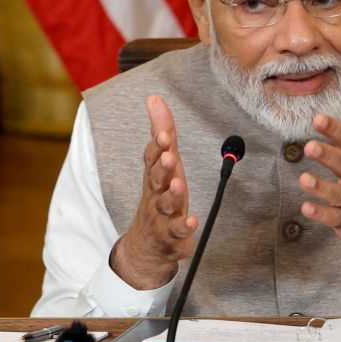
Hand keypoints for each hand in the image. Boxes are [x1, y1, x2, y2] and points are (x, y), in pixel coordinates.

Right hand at [111, 95, 198, 289]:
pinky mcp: (173, 234)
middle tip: (169, 156)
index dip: (157, 147)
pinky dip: (184, 226)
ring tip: (178, 185)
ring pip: (166, 203)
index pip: (152, 158)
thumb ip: (162, 131)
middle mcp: (156, 193)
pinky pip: (177, 231)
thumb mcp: (163, 162)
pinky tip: (191, 221)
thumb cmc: (159, 194)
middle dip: (163, 167)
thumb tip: (154, 98)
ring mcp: (163, 214)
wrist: (149, 243)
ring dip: (172, 194)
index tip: (164, 135)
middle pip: (157, 179)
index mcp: (154, 174)